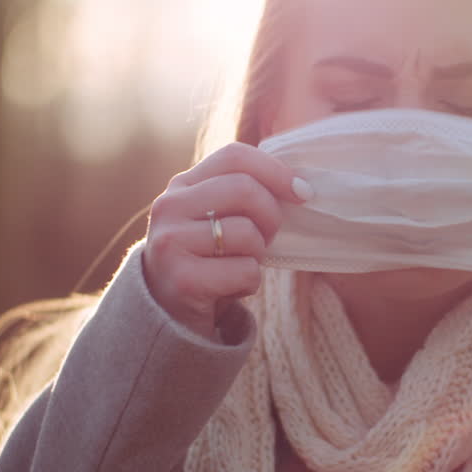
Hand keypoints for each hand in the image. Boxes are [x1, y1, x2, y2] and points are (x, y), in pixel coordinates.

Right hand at [143, 142, 312, 337]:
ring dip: (258, 254)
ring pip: (247, 232)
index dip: (276, 171)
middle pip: (244, 189)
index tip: (302, 192)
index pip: (235, 156)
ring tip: (240, 264)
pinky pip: (245, 270)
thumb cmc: (207, 260)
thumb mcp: (216, 218)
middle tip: (269, 237)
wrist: (168, 315)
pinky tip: (231, 288)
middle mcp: (169, 207)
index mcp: (182, 186)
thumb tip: (300, 186)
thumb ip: (242, 195)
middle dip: (272, 215)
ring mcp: (171, 242)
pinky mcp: (183, 280)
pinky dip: (250, 282)